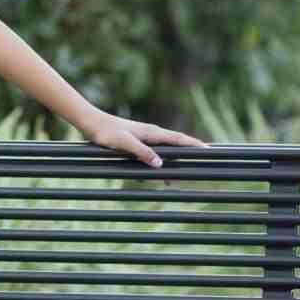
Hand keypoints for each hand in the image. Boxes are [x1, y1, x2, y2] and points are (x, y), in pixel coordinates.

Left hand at [78, 113, 206, 168]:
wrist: (91, 123)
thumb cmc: (106, 132)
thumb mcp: (124, 144)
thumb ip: (142, 153)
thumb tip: (160, 164)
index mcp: (152, 132)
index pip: (178, 139)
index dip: (193, 144)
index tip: (208, 150)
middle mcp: (151, 133)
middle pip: (176, 144)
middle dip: (189, 153)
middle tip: (202, 161)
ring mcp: (145, 137)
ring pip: (165, 150)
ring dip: (173, 161)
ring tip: (181, 176)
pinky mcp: (137, 141)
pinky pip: (154, 153)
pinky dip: (160, 162)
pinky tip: (158, 172)